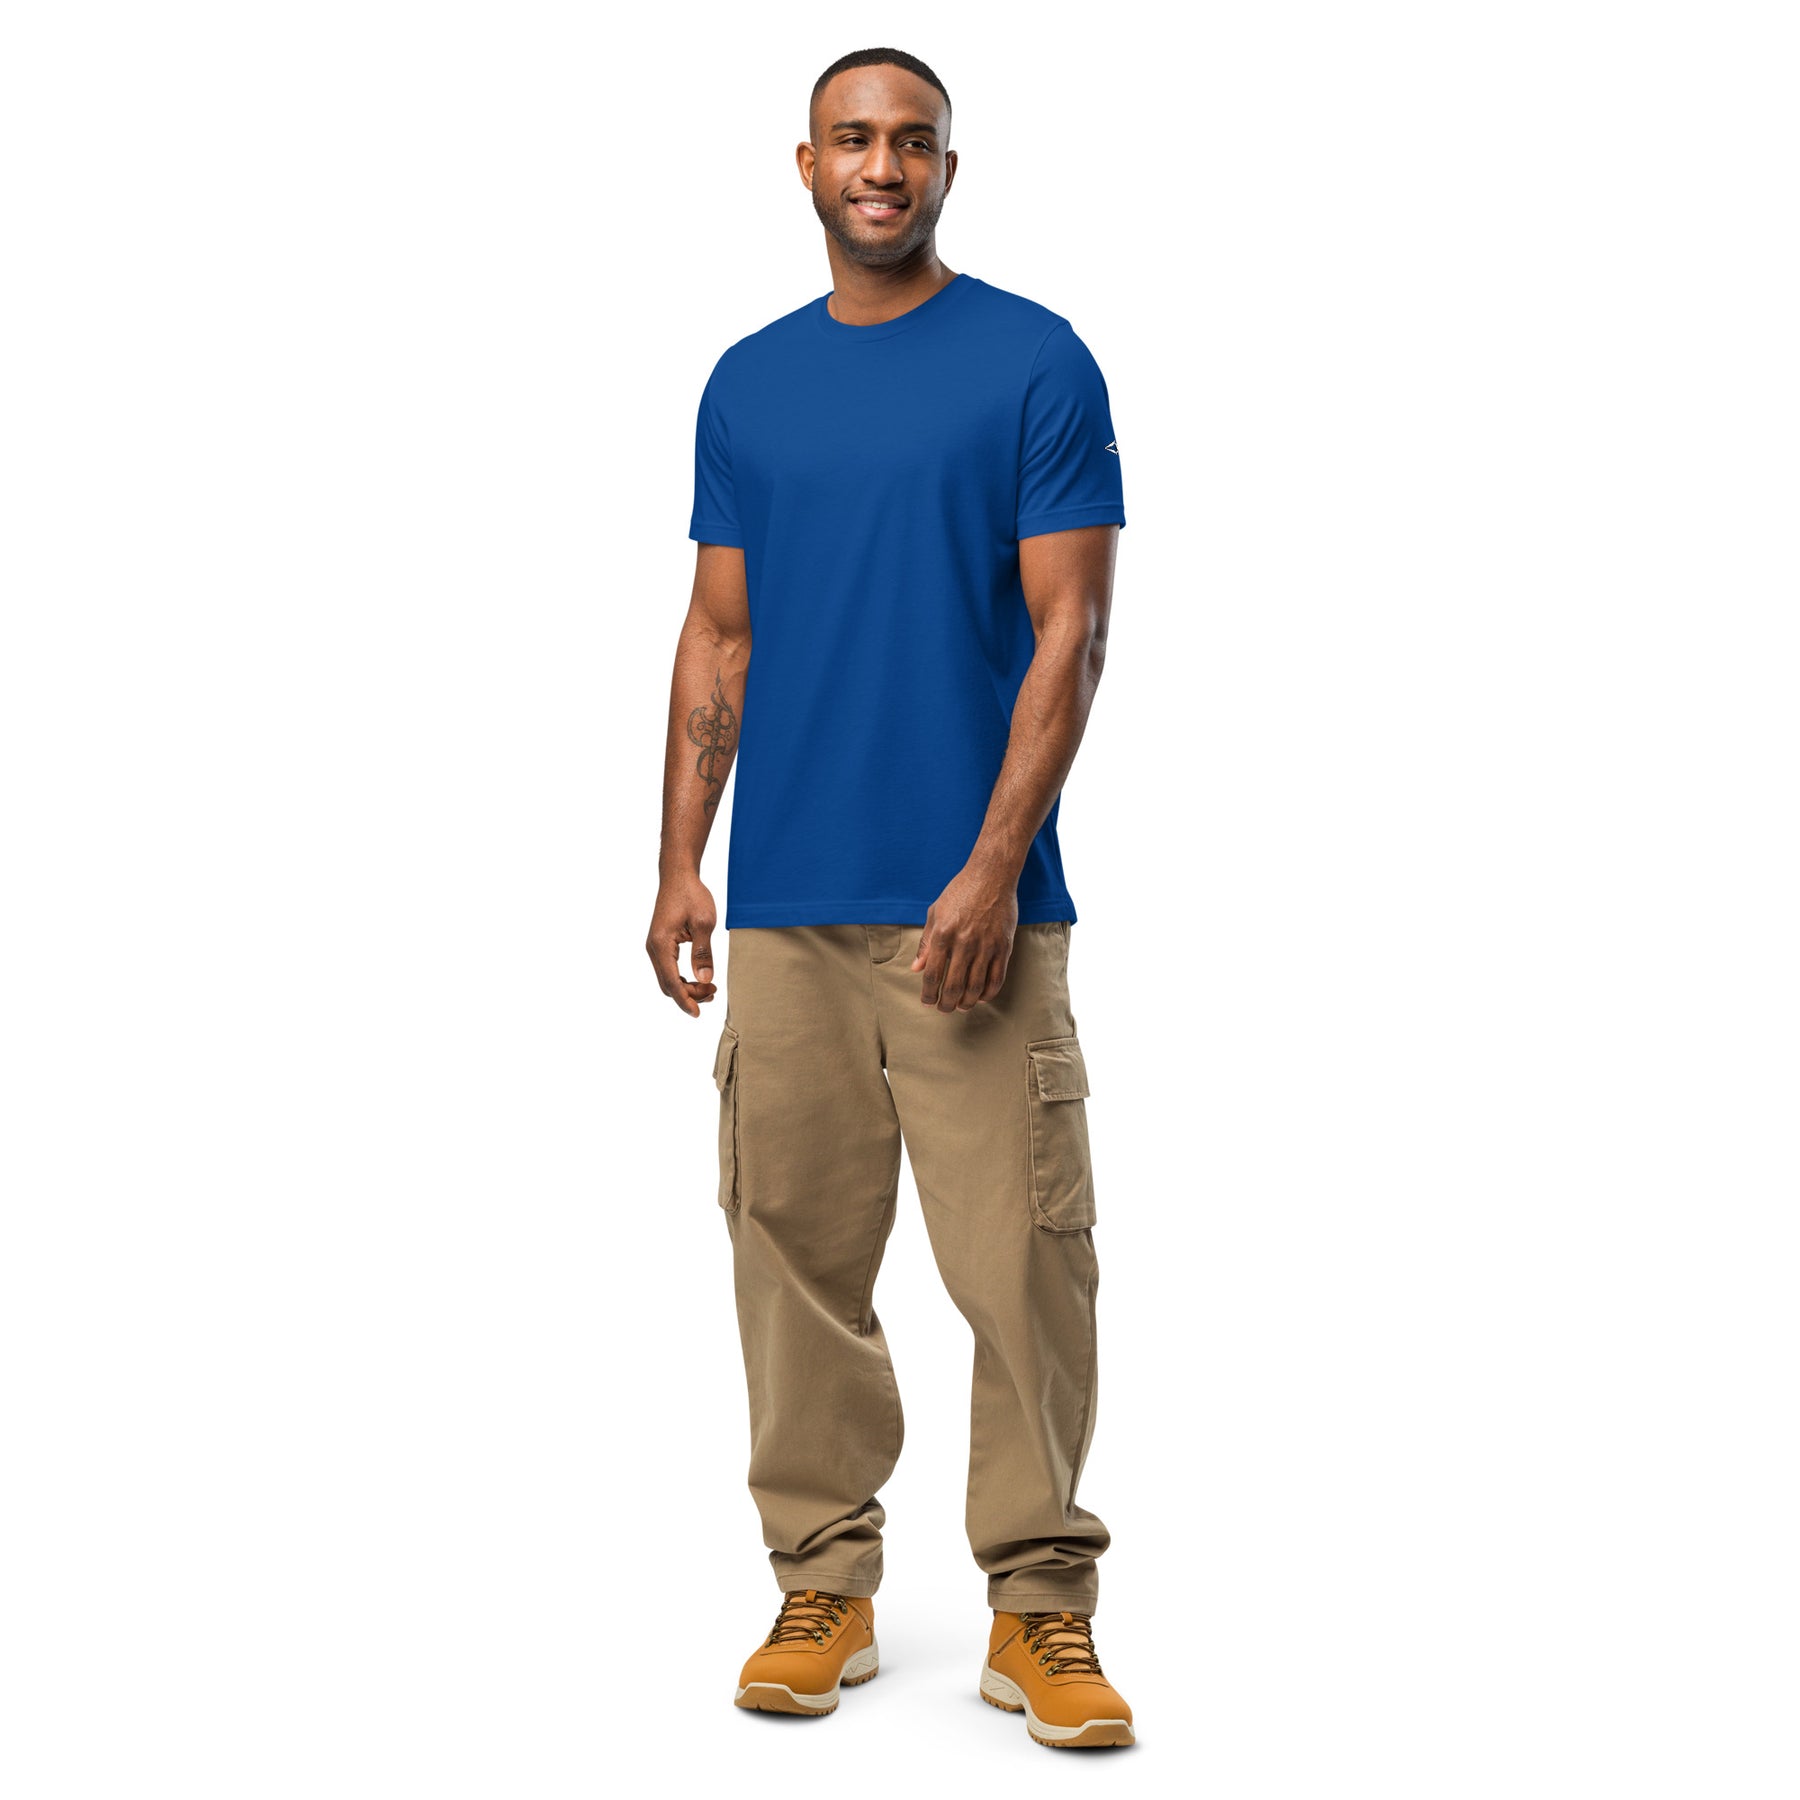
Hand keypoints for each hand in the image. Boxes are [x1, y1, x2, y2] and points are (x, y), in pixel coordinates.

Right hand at [646, 874, 719, 1016]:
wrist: (678, 876)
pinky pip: (668, 969)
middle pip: (667, 985)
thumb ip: (704, 953)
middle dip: (689, 995)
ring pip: (667, 979)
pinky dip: (682, 978)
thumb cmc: (692, 895)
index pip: (671, 982)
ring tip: (710, 989)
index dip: (685, 1000)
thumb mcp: (704, 923)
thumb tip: (705, 980)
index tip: (698, 1014)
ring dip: (686, 988)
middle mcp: (653, 949)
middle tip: (714, 993)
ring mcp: (655, 947)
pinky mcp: (660, 944)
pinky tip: (699, 978)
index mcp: (661, 944)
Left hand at [911, 867, 1018, 1011]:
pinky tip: (980, 997)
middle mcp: (964, 943)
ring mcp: (986, 946)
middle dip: (946, 1004)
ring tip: (960, 1006)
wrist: (992, 875)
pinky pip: (996, 979)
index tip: (927, 1002)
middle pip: (953, 986)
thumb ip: (926, 943)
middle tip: (944, 1009)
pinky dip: (988, 994)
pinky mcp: (1004, 947)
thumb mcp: (935, 913)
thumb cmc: (960, 892)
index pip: (932, 975)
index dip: (928, 994)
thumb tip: (917, 968)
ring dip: (966, 1003)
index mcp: (943, 934)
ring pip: (975, 987)